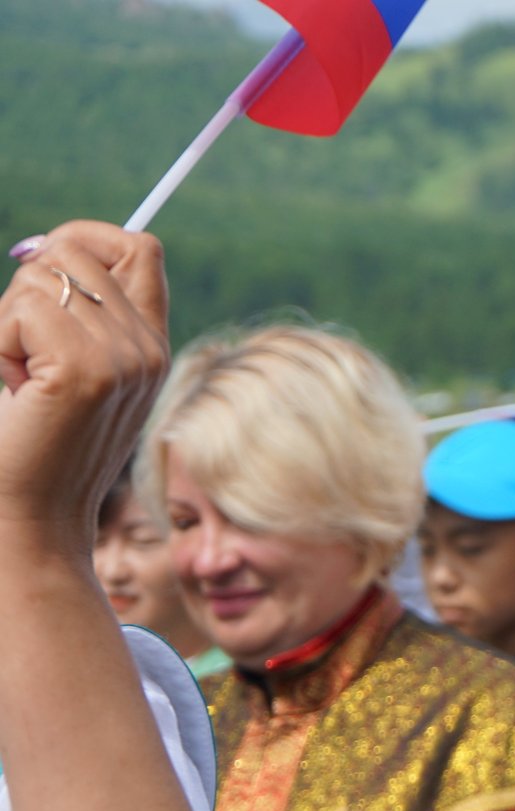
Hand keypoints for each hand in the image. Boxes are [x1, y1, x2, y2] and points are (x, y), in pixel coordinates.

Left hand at [0, 223, 169, 561]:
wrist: (29, 519)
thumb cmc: (29, 446)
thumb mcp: (67, 369)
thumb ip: (78, 313)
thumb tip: (44, 246)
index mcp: (150, 346)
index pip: (139, 248)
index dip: (84, 237)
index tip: (36, 264)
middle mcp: (148, 348)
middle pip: (75, 252)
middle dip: (26, 288)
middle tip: (22, 355)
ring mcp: (124, 358)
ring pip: (43, 277)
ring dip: (7, 322)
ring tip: (20, 380)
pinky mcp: (86, 371)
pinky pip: (22, 309)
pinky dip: (0, 342)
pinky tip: (15, 388)